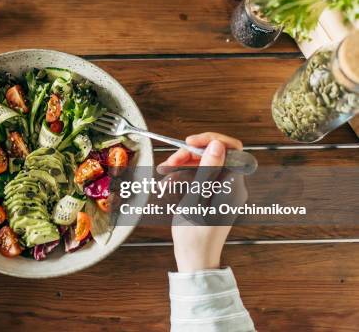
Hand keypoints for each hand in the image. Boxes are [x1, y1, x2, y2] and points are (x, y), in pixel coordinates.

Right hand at [157, 132, 243, 272]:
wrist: (195, 259)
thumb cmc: (195, 235)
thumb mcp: (196, 198)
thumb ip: (208, 170)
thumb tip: (217, 145)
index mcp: (233, 185)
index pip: (232, 149)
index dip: (210, 140)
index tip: (189, 142)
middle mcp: (231, 185)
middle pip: (214, 155)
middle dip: (190, 155)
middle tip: (170, 162)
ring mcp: (223, 191)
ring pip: (204, 165)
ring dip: (183, 166)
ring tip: (165, 174)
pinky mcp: (213, 196)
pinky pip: (200, 178)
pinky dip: (184, 177)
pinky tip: (170, 184)